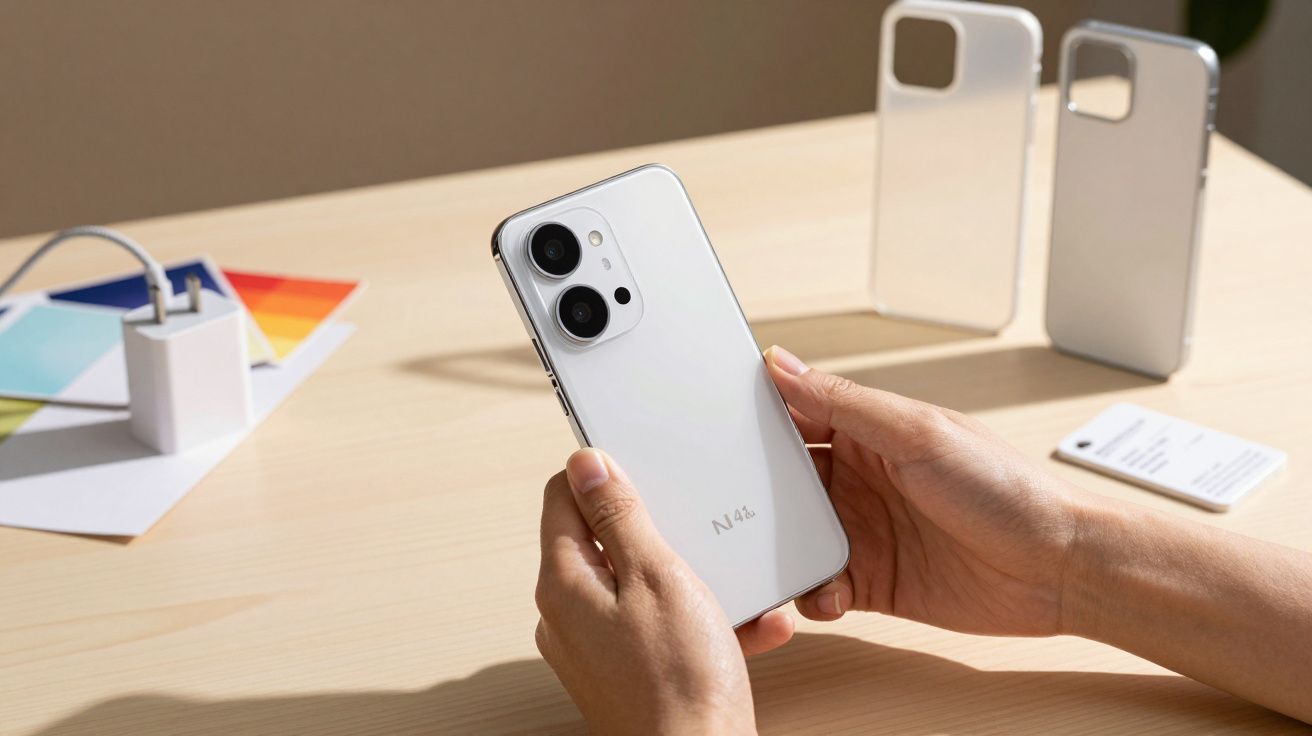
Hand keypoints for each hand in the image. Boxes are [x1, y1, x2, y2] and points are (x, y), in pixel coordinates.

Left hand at [535, 448, 793, 734]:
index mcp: (563, 584)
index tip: (648, 468)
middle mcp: (566, 616)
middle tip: (699, 526)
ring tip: (735, 584)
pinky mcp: (625, 673)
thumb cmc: (681, 679)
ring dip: (690, 576)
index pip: (563, 497)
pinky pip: (657, 627)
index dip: (604, 476)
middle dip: (657, 528)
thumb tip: (585, 463)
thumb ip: (619, 516)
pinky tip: (747, 624)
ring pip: (638, 585)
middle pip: (602, 540)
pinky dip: (697, 619)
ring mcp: (594, 649)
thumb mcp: (657, 575)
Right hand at [765, 345, 1083, 635]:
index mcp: (869, 433)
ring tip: (782, 557)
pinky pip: (822, 587)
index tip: (715, 427)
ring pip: (795, 538)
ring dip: (782, 549)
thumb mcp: (917, 433)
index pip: (796, 417)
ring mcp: (865, 532)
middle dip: (758, 495)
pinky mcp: (873, 583)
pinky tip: (828, 594)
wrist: (1059, 569)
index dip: (756, 421)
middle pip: (785, 483)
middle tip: (734, 506)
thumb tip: (781, 363)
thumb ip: (843, 402)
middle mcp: (861, 480)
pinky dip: (813, 593)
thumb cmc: (1006, 489)